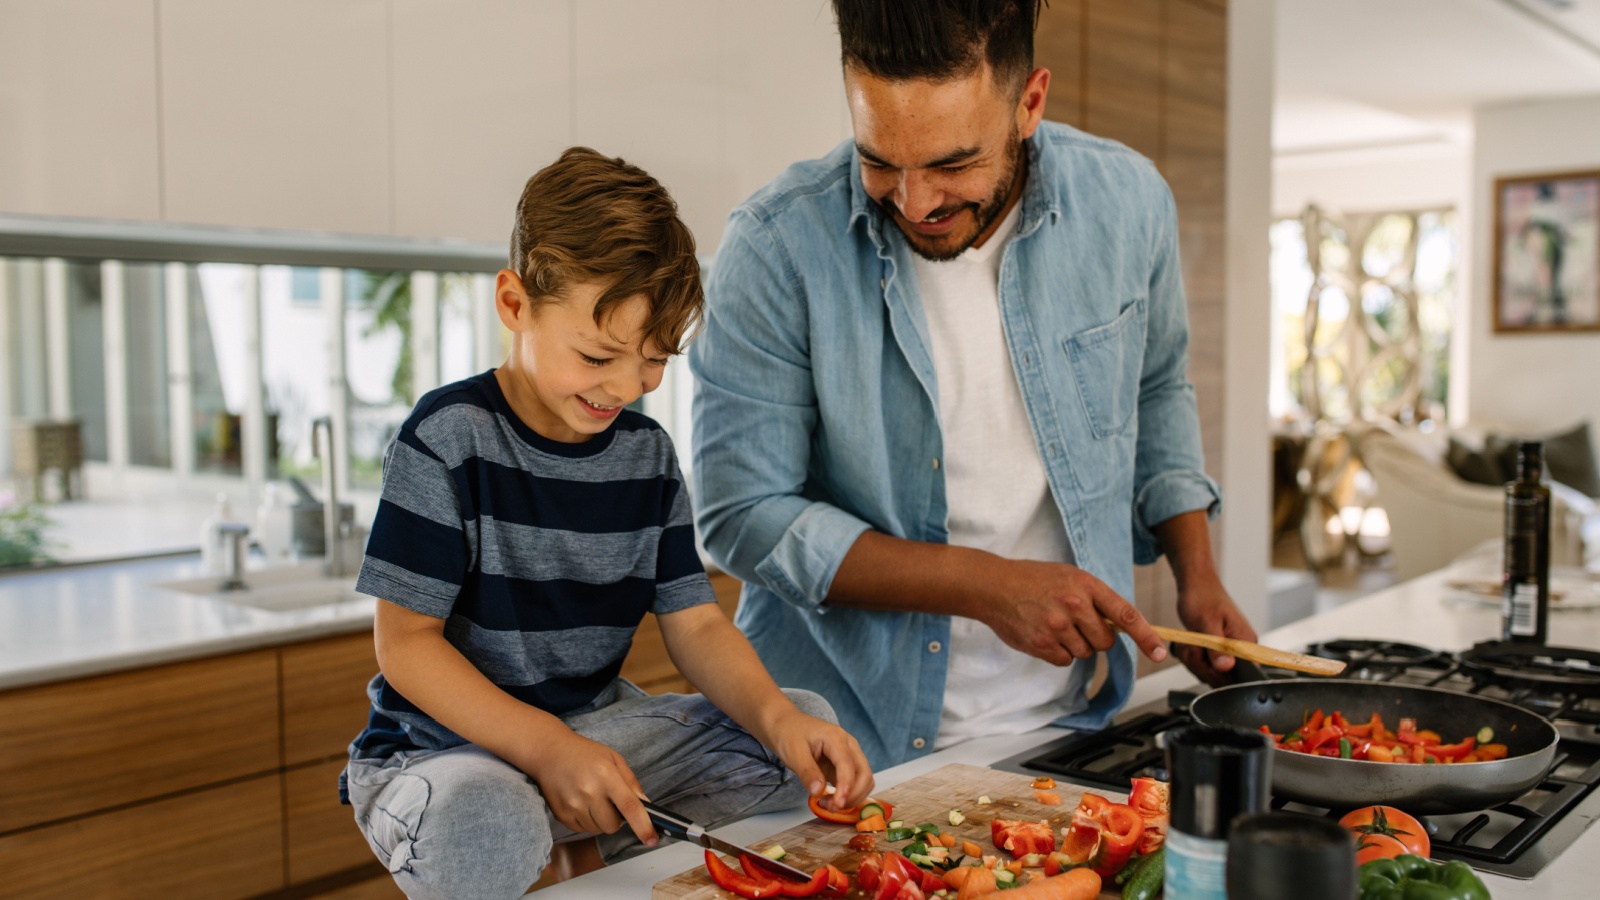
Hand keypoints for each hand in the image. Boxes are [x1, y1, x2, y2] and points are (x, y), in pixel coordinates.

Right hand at [516, 728, 657, 845]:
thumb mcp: (613, 758)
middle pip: (613, 825)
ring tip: (593, 798)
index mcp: (606, 775)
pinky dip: (587, 821)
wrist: (549, 752)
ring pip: (598, 830)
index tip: (651, 839)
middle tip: (610, 801)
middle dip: (617, 819)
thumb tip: (645, 804)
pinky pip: (583, 830)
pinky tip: (581, 802)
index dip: (643, 825)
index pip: (629, 806)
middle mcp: (589, 792)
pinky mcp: (561, 815)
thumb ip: (631, 782)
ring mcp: (573, 805)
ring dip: (601, 820)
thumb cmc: (585, 754)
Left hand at [761, 707, 874, 811]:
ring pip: (864, 780)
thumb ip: (807, 772)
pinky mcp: (845, 765)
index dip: (846, 787)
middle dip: (852, 795)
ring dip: (852, 797)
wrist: (787, 726)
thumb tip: (818, 791)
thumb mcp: (794, 753)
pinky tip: (830, 800)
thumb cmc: (790, 735)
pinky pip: (855, 783)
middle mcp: (849, 745)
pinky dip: (848, 795)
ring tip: (827, 804)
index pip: (848, 765)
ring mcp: (849, 755)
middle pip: (864, 774)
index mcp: (836, 737)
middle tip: (830, 807)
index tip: (837, 805)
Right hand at [979, 559, 1167, 666]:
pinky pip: (1065, 661)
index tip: (1160, 653)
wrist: (994, 586)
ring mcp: (1058, 626)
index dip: (1147, 637)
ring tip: (1053, 624)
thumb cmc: (1033, 579)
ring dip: (1074, 645)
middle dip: (1095, 637)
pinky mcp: (1042, 644)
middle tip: (1075, 623)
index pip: (1126, 615)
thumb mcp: (1069, 576)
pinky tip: (1043, 634)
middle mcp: (1075, 605)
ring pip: (1085, 653)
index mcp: (1086, 585)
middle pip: (1105, 641)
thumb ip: (1095, 598)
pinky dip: (1057, 652)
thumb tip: (1119, 626)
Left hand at [1173, 576, 1257, 686]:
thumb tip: (1227, 667)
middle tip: (1193, 644)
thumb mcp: (1206, 623)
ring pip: (1209, 673)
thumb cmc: (1203, 597)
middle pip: (1221, 678)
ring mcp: (1229, 653)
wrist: (1196, 585)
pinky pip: (1203, 666)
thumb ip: (1217, 647)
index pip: (1242, 676)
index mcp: (1246, 644)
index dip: (1220, 674)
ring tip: (1191, 640)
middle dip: (1200, 664)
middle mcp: (1242, 651)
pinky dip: (1192, 657)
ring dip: (1193, 659)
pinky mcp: (1218, 653)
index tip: (1205, 658)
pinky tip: (1190, 643)